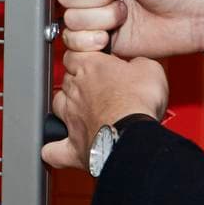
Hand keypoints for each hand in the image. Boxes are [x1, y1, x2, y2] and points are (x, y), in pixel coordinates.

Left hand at [42, 51, 169, 171]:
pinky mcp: (73, 147)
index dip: (83, 55)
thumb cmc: (138, 103)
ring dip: (66, 108)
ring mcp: (71, 119)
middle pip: (67, 80)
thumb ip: (137, 62)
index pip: (74, 53)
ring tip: (81, 110)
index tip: (94, 58)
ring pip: (57, 107)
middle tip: (98, 86)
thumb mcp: (149, 68)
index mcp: (91, 67)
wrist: (133, 136)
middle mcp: (76, 91)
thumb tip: (138, 64)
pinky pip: (54, 150)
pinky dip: (54, 151)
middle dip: (79, 82)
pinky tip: (57, 151)